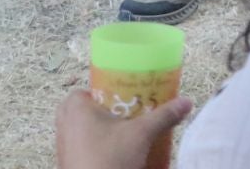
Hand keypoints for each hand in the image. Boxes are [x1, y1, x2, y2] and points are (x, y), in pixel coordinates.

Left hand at [53, 89, 192, 168]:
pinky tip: (117, 153)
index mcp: (76, 107)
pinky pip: (83, 146)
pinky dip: (97, 146)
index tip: (129, 98)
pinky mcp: (68, 162)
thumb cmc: (109, 160)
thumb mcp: (141, 135)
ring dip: (104, 130)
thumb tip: (186, 102)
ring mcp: (64, 145)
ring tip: (127, 134)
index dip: (110, 91)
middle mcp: (65, 123)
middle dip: (109, 111)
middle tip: (130, 116)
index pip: (91, 88)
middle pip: (89, 109)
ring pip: (85, 129)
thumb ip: (163, 116)